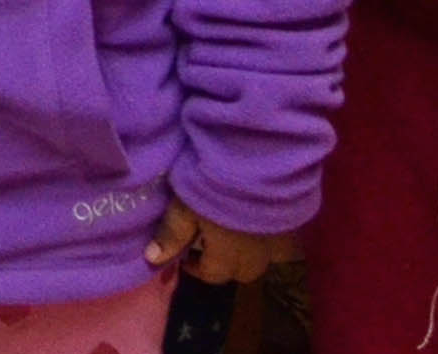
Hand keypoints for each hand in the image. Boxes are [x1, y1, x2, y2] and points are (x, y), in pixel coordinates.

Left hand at [147, 200, 296, 285]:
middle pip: (242, 272)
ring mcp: (274, 237)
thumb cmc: (214, 185)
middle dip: (225, 267)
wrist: (257, 162)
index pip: (214, 275)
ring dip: (243, 255)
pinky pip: (273, 241)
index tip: (184, 258)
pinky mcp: (285, 220)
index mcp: (230, 254)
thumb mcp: (184, 207)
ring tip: (224, 235)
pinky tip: (246, 221)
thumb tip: (152, 259)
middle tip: (205, 248)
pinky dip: (258, 239)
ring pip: (260, 259)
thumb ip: (172, 234)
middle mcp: (256, 253)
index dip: (196, 269)